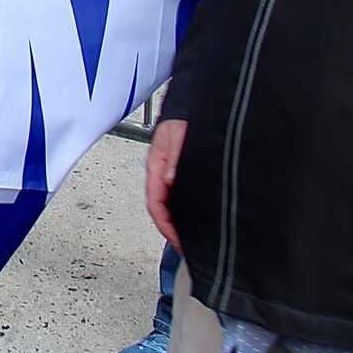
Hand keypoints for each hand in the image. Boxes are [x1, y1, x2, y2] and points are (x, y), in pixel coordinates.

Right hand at [146, 118, 186, 247]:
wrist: (193, 104)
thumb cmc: (183, 117)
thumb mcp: (180, 134)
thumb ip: (177, 155)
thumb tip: (172, 178)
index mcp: (156, 166)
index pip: (156, 203)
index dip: (166, 226)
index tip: (178, 240)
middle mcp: (162, 173)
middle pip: (162, 208)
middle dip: (172, 230)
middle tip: (186, 247)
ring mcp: (170, 174)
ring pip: (170, 204)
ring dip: (178, 222)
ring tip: (190, 239)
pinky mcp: (181, 174)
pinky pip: (179, 197)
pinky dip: (185, 212)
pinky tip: (196, 218)